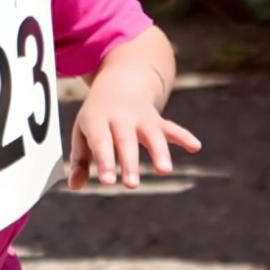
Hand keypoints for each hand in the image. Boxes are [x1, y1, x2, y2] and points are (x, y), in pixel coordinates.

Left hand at [68, 75, 201, 190]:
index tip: (107, 181)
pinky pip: (172, 128)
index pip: (101, 141)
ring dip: (159, 152)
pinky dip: (184, 136)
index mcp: (98, 119)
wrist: (121, 83)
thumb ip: (80, 160)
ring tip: (164, 171)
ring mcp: (142, 118)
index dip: (104, 161)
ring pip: (152, 134)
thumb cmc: (97, 116)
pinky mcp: (158, 121)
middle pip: (127, 140)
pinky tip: (195, 146)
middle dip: (130, 162)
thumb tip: (74, 186)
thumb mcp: (83, 133)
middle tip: (131, 185)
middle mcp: (121, 117)